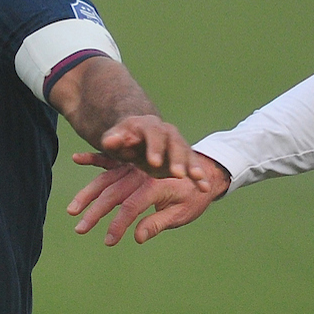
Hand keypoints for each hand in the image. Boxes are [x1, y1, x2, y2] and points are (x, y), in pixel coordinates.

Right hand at [66, 155, 228, 245]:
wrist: (205, 171)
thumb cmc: (194, 197)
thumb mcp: (182, 213)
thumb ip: (158, 223)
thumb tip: (137, 237)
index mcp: (156, 186)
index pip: (131, 207)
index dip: (118, 225)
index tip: (108, 241)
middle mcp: (142, 173)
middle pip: (112, 194)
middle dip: (94, 213)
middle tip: (79, 230)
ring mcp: (135, 166)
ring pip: (106, 180)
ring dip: (87, 195)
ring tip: (72, 210)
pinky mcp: (131, 162)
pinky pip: (109, 160)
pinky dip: (93, 159)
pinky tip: (76, 159)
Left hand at [86, 114, 216, 187]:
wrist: (137, 136)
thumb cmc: (122, 141)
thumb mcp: (114, 140)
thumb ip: (113, 141)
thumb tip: (110, 141)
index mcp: (147, 126)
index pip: (153, 133)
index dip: (154, 148)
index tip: (154, 163)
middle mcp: (166, 132)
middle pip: (174, 143)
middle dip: (177, 158)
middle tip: (178, 174)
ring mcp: (177, 143)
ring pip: (187, 153)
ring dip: (192, 166)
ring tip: (197, 178)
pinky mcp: (184, 156)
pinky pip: (194, 164)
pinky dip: (199, 176)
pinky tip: (204, 187)